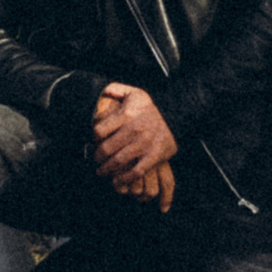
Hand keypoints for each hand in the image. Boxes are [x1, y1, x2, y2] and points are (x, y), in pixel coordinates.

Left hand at [91, 81, 175, 201]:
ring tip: (102, 172)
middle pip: (106, 148)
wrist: (178, 115)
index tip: (94, 141)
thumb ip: (115, 90)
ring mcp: (144, 145)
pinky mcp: (153, 157)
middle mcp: (133, 130)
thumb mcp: (134, 93)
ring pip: (118, 162)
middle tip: (96, 159)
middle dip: (97, 157)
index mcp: (126, 115)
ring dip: (106, 169)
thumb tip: (101, 91)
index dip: (94, 137)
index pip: (100, 130)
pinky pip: (135, 172)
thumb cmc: (152, 106)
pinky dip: (123, 179)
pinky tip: (116, 181)